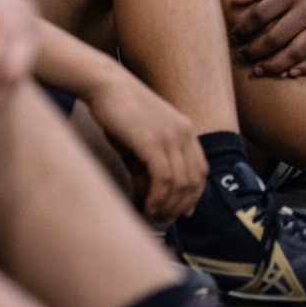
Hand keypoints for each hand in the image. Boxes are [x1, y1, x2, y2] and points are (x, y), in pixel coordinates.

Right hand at [87, 73, 205, 223]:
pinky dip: (158, 198)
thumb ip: (147, 169)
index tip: (182, 213)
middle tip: (164, 221)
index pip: (201, 171)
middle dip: (180, 206)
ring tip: (152, 217)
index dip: (194, 195)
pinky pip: (165, 179)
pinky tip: (148, 207)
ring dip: (168, 206)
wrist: (105, 85)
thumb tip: (151, 197)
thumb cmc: (118, 113)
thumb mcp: (138, 143)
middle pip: (195, 180)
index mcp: (186, 130)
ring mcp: (172, 136)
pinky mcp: (154, 141)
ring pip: (181, 183)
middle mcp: (185, 133)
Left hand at [227, 0, 305, 78]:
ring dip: (274, 66)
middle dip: (254, 51)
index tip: (235, 37)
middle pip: (275, 37)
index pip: (260, 14)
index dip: (243, 29)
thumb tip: (235, 0)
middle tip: (243, 56)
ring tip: (259, 69)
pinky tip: (290, 74)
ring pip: (296, 52)